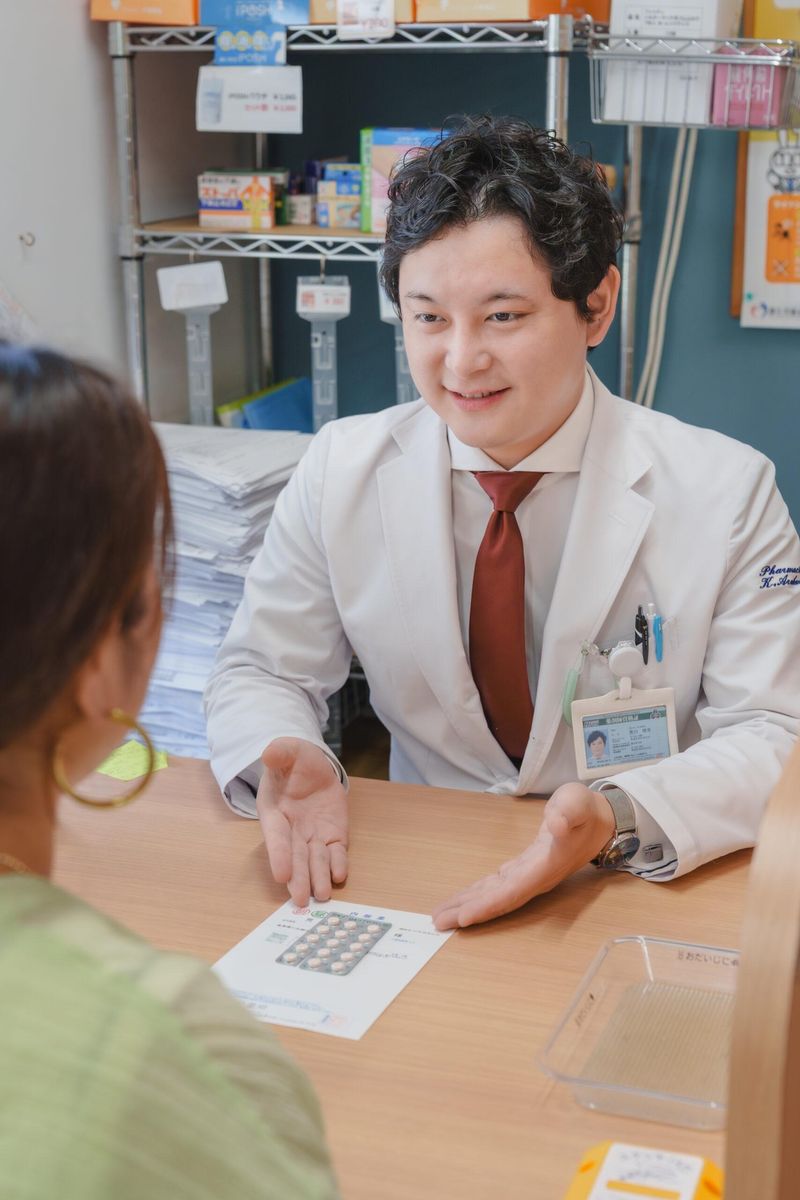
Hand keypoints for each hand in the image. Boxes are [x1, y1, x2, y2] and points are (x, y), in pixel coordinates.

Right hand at [256, 737, 348, 906]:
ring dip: (318, 878)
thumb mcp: (288, 750)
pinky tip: (341, 876)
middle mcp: (292, 830)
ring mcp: (313, 835)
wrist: (313, 768)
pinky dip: (338, 865)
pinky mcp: (333, 836)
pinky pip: (336, 853)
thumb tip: (270, 753)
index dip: (279, 855)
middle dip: (298, 877)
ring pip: (315, 860)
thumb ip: (280, 752)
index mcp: (275, 812)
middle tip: (300, 900)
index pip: (276, 837)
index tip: (281, 874)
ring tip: (322, 895)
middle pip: (295, 857)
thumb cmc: (294, 761)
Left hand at [431, 783, 615, 929]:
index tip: (464, 917)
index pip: (513, 891)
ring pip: (494, 896)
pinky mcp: (522, 869)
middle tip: (438, 922)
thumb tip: (556, 824)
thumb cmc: (585, 810)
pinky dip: (477, 895)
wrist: (599, 822)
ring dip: (468, 906)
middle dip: (469, 912)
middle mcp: (535, 878)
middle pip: (499, 900)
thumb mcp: (579, 803)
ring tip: (441, 916)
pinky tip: (462, 901)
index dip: (488, 905)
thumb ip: (569, 813)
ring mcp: (528, 876)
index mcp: (546, 866)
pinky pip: (496, 887)